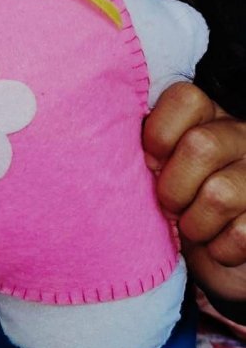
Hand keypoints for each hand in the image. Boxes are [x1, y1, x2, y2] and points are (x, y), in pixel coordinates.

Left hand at [143, 82, 245, 303]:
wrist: (213, 246)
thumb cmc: (175, 198)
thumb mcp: (158, 166)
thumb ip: (145, 150)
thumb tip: (114, 151)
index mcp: (208, 114)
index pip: (186, 99)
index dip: (159, 133)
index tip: (149, 162)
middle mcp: (240, 135)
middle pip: (200, 146)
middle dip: (172, 187)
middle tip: (166, 204)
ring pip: (220, 194)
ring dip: (194, 223)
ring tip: (189, 227)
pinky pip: (241, 234)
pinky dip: (219, 248)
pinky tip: (215, 244)